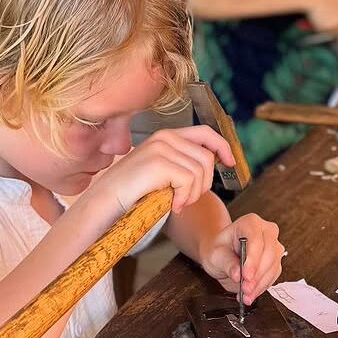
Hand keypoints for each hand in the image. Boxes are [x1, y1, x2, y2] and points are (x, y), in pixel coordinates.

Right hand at [93, 125, 234, 215]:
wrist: (107, 201)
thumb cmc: (133, 192)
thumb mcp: (162, 172)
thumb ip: (182, 162)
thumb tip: (212, 162)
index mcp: (166, 136)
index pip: (205, 132)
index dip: (223, 146)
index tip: (231, 163)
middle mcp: (165, 137)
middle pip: (207, 158)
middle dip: (204, 184)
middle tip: (187, 199)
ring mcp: (161, 147)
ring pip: (200, 172)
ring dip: (193, 194)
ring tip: (177, 203)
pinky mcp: (159, 162)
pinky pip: (189, 181)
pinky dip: (184, 198)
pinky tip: (172, 206)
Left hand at [199, 214, 282, 304]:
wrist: (223, 254)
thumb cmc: (219, 249)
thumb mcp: (215, 255)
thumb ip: (227, 263)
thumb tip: (238, 274)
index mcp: (251, 223)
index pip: (256, 241)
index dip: (252, 260)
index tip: (246, 276)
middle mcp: (266, 232)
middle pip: (269, 254)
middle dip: (257, 275)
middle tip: (245, 288)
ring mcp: (274, 246)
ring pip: (273, 267)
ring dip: (260, 284)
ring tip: (246, 295)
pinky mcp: (276, 262)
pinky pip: (273, 276)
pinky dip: (262, 287)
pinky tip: (251, 294)